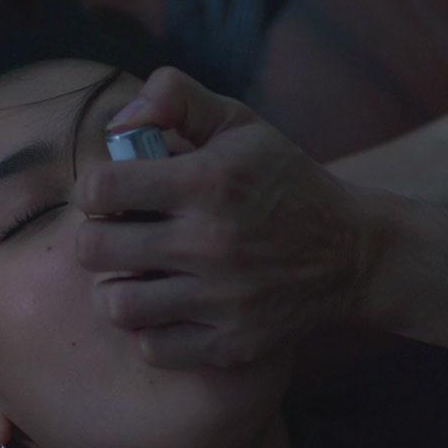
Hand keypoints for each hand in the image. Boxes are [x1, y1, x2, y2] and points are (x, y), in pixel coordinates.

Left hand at [75, 67, 390, 368]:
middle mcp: (211, 242)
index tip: (113, 196)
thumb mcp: (240, 124)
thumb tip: (120, 120)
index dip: (94, 190)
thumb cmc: (284, 181)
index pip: (102, 187)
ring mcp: (222, 299)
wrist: (353, 253)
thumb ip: (176, 98)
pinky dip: (152, 332)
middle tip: (120, 237)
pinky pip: (154, 349)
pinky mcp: (232, 343)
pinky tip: (168, 310)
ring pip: (117, 306)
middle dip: (98, 238)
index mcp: (208, 181)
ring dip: (119, 289)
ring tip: (139, 277)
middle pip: (94, 249)